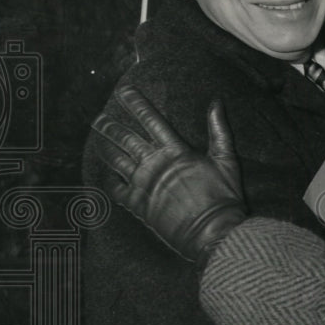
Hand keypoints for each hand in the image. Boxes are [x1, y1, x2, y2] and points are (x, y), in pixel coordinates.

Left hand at [92, 86, 246, 262]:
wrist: (213, 232)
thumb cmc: (223, 198)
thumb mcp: (227, 160)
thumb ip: (219, 130)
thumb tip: (216, 103)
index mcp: (175, 151)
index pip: (150, 119)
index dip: (135, 103)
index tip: (123, 91)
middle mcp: (154, 164)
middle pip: (125, 138)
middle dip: (109, 125)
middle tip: (98, 117)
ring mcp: (143, 184)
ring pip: (116, 160)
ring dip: (104, 147)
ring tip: (97, 139)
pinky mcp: (137, 205)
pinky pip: (115, 188)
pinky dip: (109, 179)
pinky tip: (106, 174)